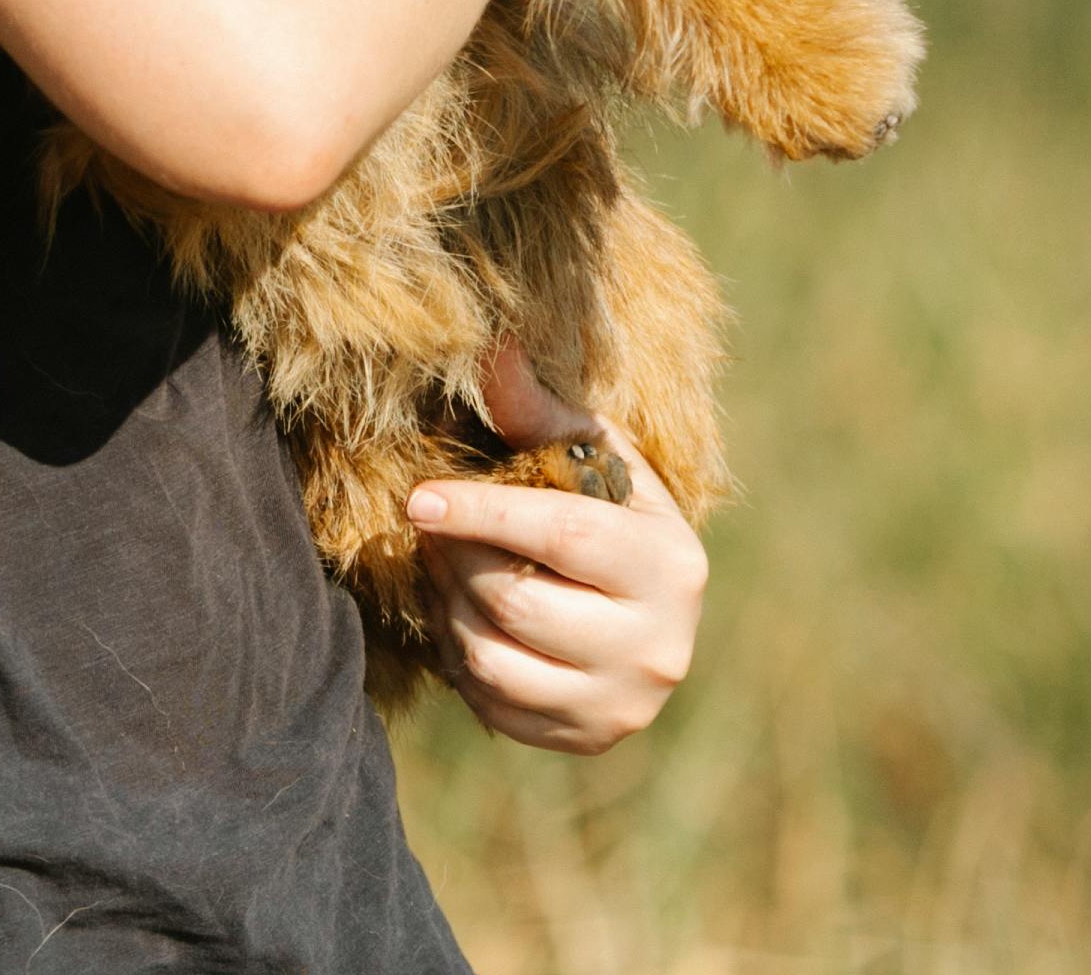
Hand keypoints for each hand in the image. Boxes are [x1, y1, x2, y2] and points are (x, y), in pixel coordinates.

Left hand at [404, 345, 704, 754]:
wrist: (647, 610)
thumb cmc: (612, 511)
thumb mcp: (594, 457)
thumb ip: (541, 412)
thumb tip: (492, 351)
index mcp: (672, 566)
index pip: (563, 535)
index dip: (481, 513)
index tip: (418, 497)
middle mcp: (659, 647)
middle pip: (517, 603)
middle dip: (454, 558)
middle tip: (426, 526)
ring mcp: (624, 705)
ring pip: (492, 659)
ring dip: (446, 606)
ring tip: (439, 566)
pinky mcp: (586, 740)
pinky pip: (490, 704)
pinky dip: (457, 656)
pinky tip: (458, 613)